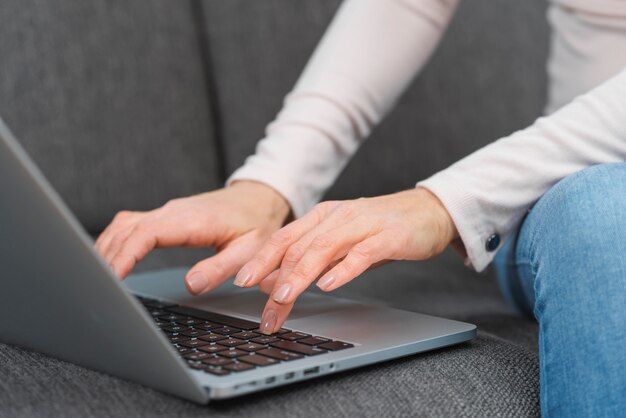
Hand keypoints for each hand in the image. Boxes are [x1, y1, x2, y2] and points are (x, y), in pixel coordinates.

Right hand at [95, 181, 290, 293]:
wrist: (260, 198)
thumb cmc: (257, 224)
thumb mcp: (249, 250)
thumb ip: (220, 268)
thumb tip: (191, 286)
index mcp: (192, 220)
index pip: (145, 234)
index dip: (124, 256)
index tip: (110, 278)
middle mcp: (174, 212)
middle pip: (127, 230)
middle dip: (107, 257)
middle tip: (96, 288)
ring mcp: (167, 211)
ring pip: (124, 226)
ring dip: (107, 248)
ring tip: (96, 277)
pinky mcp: (166, 215)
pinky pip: (131, 224)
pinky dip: (115, 241)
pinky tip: (109, 257)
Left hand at [234, 187, 458, 333]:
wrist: (427, 211)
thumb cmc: (380, 230)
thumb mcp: (340, 244)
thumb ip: (310, 260)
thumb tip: (273, 282)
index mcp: (322, 217)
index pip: (284, 239)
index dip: (261, 259)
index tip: (241, 281)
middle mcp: (337, 217)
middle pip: (298, 248)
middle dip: (276, 280)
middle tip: (265, 310)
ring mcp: (363, 225)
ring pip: (323, 249)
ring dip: (301, 274)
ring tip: (285, 297)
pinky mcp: (388, 236)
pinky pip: (361, 253)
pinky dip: (343, 270)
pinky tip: (328, 285)